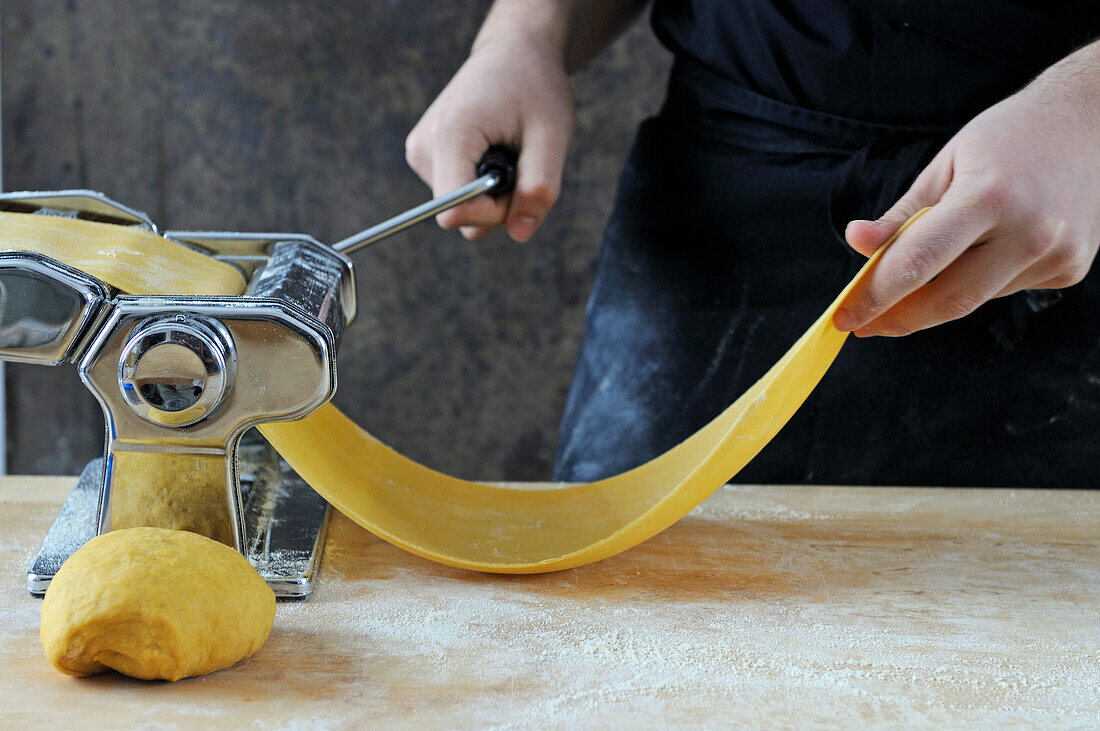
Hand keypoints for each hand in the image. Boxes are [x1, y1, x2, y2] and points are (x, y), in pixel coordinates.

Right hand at [405, 34, 573, 242]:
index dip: (495, 213)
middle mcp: (423, 149)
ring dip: (496, 194)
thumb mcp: (552, 136)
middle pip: (462, 217)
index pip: (456, 212)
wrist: (513, 53)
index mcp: (449, 137)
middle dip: (501, 204)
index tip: (521, 184)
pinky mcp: (426, 158)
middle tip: (522, 160)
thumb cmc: (534, 87)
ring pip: (463, 210)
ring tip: (508, 149)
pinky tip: (496, 151)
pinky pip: (460, 197)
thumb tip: (520, 233)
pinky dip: (486, 186)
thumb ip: (539, 187)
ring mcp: (420, 154)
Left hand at [835, 46, 1099, 336]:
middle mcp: (1030, 231)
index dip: (875, 296)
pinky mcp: (1072, 268)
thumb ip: (902, 214)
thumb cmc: (1007, 139)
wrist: (1091, 122)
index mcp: (990, 196)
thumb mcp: (946, 164)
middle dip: (899, 318)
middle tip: (863, 324)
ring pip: (975, 298)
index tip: (844, 318)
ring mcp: (1058, 254)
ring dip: (939, 292)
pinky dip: (980, 280)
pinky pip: (1005, 290)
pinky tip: (991, 246)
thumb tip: (857, 244)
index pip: (918, 262)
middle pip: (948, 299)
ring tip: (938, 257)